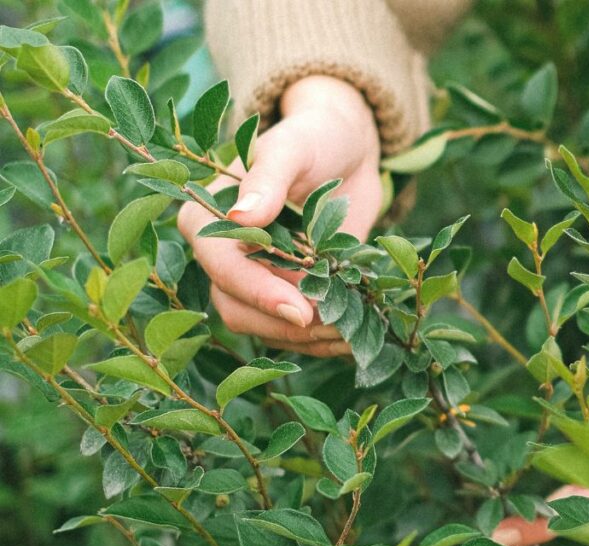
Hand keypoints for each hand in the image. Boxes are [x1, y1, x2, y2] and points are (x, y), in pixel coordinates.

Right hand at [178, 76, 381, 355]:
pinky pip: (293, 332)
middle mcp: (223, 254)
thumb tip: (240, 214)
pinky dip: (323, 340)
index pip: (221, 266)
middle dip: (286, 325)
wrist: (345, 151)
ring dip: (307, 340)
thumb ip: (267, 177)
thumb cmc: (314, 138)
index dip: (257, 292)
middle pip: (236, 308)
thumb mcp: (293, 147)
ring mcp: (254, 278)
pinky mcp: (284, 293)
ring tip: (355, 335)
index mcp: (208, 217)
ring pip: (264, 328)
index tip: (301, 311)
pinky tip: (357, 337)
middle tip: (338, 329)